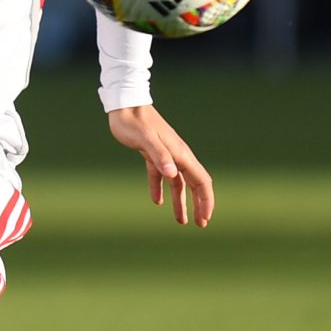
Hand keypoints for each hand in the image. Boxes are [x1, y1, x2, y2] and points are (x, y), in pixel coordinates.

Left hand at [108, 104, 214, 226]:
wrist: (124, 105)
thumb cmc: (134, 122)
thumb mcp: (146, 139)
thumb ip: (159, 155)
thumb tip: (172, 174)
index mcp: (180, 154)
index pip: (201, 181)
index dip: (206, 201)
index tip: (205, 218)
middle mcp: (177, 155)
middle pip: (194, 184)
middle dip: (199, 205)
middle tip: (200, 224)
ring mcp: (165, 155)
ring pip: (178, 182)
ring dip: (181, 201)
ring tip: (181, 221)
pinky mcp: (152, 154)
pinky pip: (160, 176)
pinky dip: (160, 189)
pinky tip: (157, 201)